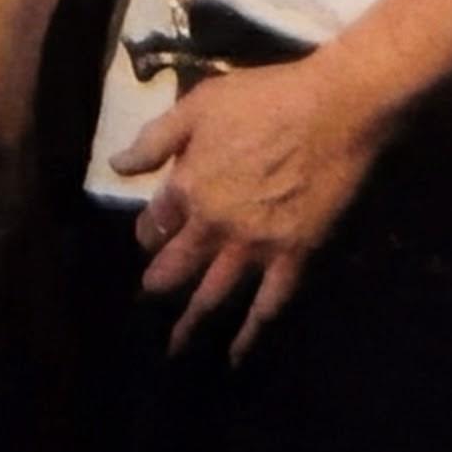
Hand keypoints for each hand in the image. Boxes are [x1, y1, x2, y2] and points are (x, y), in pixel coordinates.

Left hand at [111, 51, 393, 355]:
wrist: (334, 110)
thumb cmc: (265, 98)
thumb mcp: (200, 104)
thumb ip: (156, 139)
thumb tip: (117, 166)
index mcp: (189, 186)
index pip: (155, 222)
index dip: (148, 231)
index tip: (148, 237)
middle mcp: (216, 224)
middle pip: (178, 265)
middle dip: (159, 284)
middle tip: (148, 300)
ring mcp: (256, 247)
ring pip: (215, 294)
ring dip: (193, 321)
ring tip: (176, 346)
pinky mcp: (293, 257)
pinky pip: (268, 304)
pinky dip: (251, 332)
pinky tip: (238, 353)